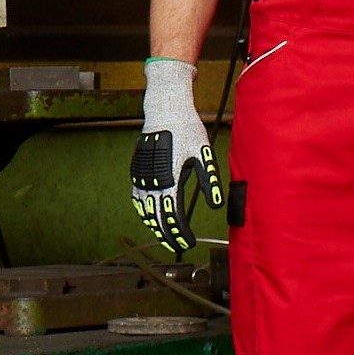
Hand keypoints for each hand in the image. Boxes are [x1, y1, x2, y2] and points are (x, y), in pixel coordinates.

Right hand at [132, 58, 224, 254]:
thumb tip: (216, 205)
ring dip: (155, 225)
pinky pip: (138, 198)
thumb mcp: (204, 154)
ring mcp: (141, 177)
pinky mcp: (137, 171)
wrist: (165, 109)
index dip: (180, 233)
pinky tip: (151, 216)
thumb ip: (209, 181)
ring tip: (165, 235)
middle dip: (168, 235)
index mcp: (170, 180)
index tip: (189, 242)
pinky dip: (144, 211)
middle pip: (158, 218)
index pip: (173, 216)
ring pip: (145, 211)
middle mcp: (152, 182)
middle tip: (179, 246)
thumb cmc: (187, 130)